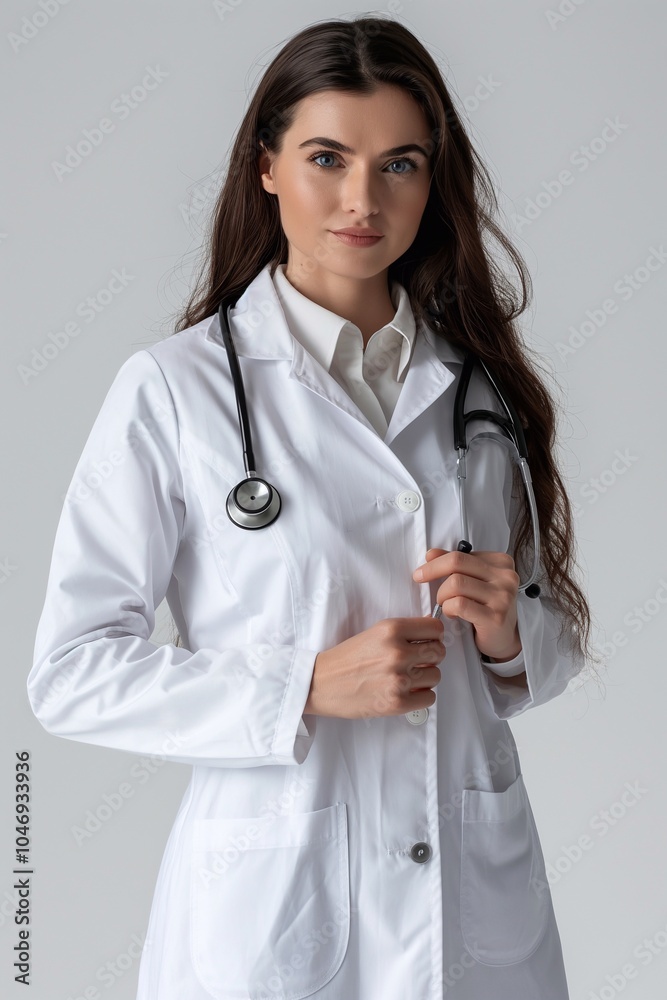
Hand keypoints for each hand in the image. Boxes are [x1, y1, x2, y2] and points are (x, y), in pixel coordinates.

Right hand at [304, 617, 445, 719]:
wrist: (320, 683)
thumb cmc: (346, 659)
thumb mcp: (374, 633)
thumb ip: (403, 633)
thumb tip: (434, 633)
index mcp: (391, 629)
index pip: (435, 628)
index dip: (433, 635)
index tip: (426, 641)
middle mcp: (397, 652)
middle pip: (439, 652)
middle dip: (431, 657)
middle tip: (416, 662)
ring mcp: (398, 678)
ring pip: (436, 676)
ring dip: (425, 678)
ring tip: (405, 678)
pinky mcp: (397, 702)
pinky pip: (429, 698)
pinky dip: (420, 696)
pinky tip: (404, 692)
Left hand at [412, 548, 521, 661]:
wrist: (504, 637)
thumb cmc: (487, 607)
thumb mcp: (475, 580)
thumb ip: (457, 565)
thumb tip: (431, 554)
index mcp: (501, 562)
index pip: (461, 554)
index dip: (437, 561)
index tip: (422, 570)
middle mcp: (506, 577)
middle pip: (457, 562)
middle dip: (432, 571)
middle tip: (420, 580)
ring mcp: (503, 596)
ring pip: (456, 583)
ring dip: (442, 595)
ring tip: (445, 604)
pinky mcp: (496, 616)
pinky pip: (460, 604)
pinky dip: (448, 608)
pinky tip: (452, 614)